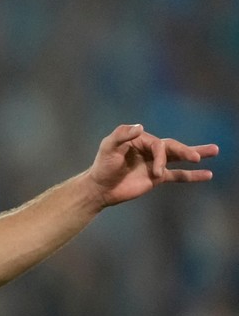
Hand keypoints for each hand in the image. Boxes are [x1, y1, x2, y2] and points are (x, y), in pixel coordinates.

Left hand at [87, 124, 218, 207]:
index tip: (156, 172)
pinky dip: (192, 175)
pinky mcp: (157, 177)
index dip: (160, 157)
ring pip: (178, 156)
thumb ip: (122, 135)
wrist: (100, 188)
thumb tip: (140, 126)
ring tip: (215, 150)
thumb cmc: (102, 166)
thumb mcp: (108, 147)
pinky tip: (208, 175)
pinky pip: (178, 174)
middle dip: (186, 151)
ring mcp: (154, 163)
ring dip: (196, 153)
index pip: (158, 145)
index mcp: (139, 139)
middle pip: (172, 147)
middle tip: (196, 157)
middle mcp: (149, 149)